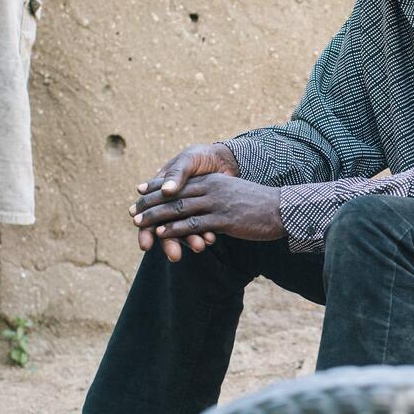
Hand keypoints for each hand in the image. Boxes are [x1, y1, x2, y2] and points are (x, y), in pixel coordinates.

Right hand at [132, 143, 239, 260]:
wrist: (225, 160)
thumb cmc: (200, 157)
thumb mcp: (188, 160)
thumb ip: (177, 174)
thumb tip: (166, 190)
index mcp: (159, 191)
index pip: (146, 214)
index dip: (145, 230)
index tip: (145, 245)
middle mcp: (170, 205)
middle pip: (163, 228)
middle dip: (168, 243)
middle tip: (174, 256)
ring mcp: (187, 212)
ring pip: (183, 231)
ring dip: (189, 240)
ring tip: (199, 246)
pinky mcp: (203, 215)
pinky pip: (201, 228)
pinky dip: (204, 234)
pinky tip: (210, 238)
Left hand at [132, 172, 283, 250]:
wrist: (282, 210)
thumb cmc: (259, 206)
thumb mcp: (235, 195)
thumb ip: (217, 197)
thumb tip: (204, 206)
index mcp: (213, 180)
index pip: (179, 182)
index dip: (156, 188)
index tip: (139, 193)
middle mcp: (212, 188)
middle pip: (174, 194)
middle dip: (150, 203)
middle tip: (132, 211)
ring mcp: (217, 203)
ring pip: (179, 209)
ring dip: (156, 217)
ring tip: (139, 223)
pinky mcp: (224, 219)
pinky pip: (193, 224)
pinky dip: (175, 229)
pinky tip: (161, 234)